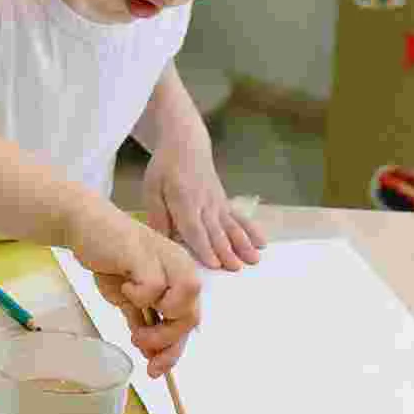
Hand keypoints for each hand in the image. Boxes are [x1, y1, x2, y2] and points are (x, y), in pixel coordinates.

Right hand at [66, 197, 202, 376]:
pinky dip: (140, 297)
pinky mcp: (145, 254)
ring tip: (137, 329)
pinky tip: (125, 289)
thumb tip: (152, 355)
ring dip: (160, 326)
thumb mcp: (128, 297)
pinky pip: (154, 288)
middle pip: (191, 316)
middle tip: (140, 345)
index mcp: (180, 276)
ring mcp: (165, 259)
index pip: (189, 320)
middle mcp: (180, 266)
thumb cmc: (108, 257)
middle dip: (167, 341)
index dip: (175, 349)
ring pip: (183, 303)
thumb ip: (143, 320)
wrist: (85, 224)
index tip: (156, 369)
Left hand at [142, 131, 266, 271]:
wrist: (186, 144)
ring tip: (253, 259)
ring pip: (232, 226)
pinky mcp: (225, 202)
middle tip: (236, 269)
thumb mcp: (152, 188)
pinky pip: (240, 218)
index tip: (214, 264)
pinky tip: (262, 243)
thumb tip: (163, 242)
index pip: (194, 227)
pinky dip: (252, 230)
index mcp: (182, 200)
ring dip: (243, 243)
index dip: (203, 246)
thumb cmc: (165, 168)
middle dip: (226, 251)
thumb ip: (158, 216)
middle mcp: (204, 203)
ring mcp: (218, 203)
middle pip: (215, 230)